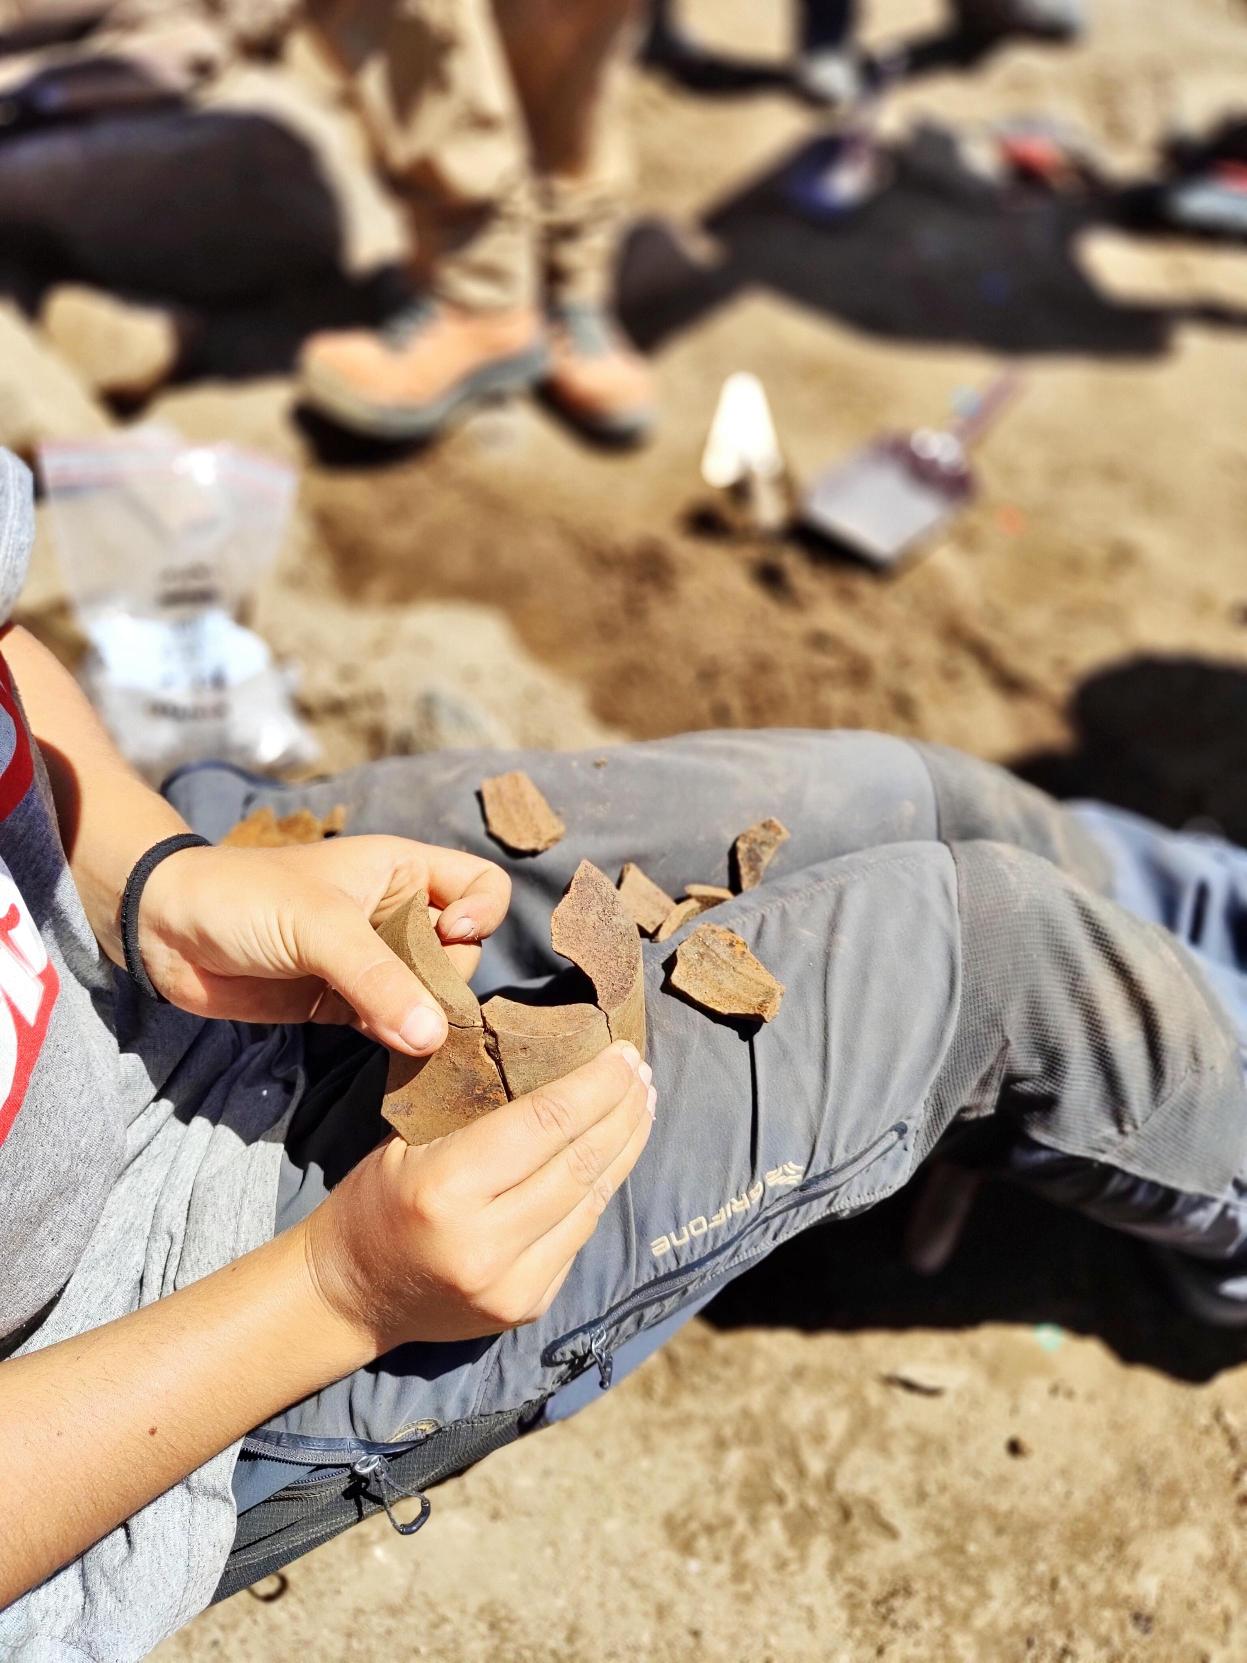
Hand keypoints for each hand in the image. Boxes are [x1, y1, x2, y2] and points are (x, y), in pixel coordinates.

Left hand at [137, 836, 510, 1054]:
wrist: (165, 931)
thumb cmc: (245, 897)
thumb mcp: (319, 927)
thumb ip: (379, 980)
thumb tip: (435, 1036)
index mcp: (402, 870)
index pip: (482, 886)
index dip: (482, 913)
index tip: (449, 934)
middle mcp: (396, 913)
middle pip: (463, 951)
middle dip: (447, 979)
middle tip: (412, 996)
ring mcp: (372, 961)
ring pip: (431, 994)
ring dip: (423, 1015)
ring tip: (392, 1024)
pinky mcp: (344, 1002)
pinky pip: (394, 1024)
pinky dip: (395, 1036)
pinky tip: (376, 1037)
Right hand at [300, 1042, 656, 1353]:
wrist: (350, 1297)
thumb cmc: (376, 1200)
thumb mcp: (408, 1139)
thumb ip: (475, 1107)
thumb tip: (552, 1056)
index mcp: (447, 1189)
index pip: (545, 1123)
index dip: (595, 1084)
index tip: (624, 1052)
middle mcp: (486, 1243)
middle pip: (580, 1162)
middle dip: (622, 1110)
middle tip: (643, 1072)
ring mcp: (512, 1285)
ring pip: (591, 1201)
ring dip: (625, 1148)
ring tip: (643, 1105)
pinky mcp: (528, 1306)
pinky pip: (579, 1236)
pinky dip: (600, 1189)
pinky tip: (614, 1155)